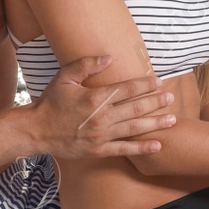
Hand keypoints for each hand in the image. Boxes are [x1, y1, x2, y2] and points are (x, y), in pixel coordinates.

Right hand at [32, 55, 175, 158]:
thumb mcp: (64, 77)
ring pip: (135, 128)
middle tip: (171, 99)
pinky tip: (157, 145)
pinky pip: (125, 149)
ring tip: (172, 119)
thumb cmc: (51, 102)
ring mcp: (101, 135)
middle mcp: (102, 117)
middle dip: (156, 103)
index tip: (158, 82)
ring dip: (155, 123)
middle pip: (136, 108)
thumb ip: (86, 65)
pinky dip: (142, 148)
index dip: (145, 85)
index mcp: (95, 97)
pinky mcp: (99, 150)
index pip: (127, 89)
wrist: (36, 130)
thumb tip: (109, 57)